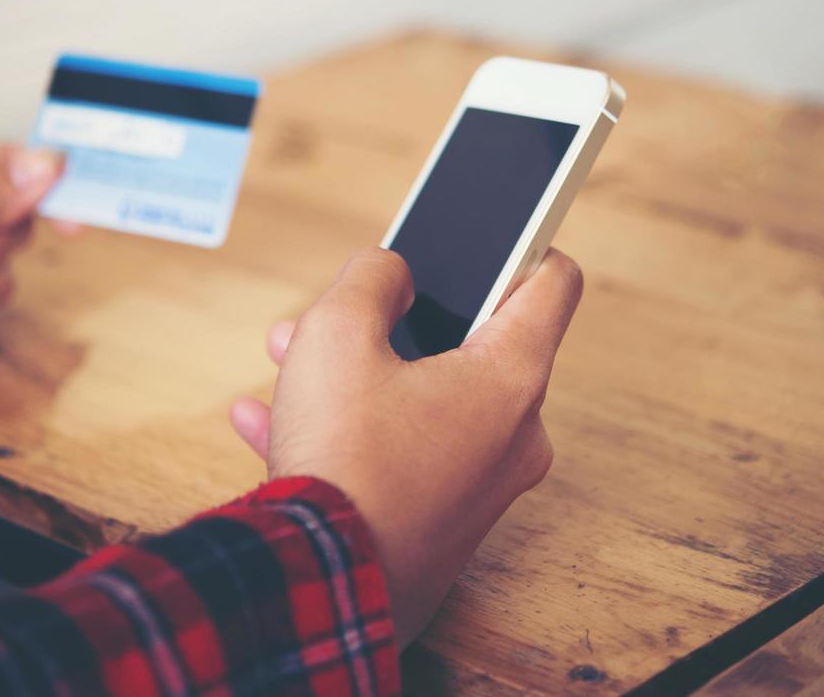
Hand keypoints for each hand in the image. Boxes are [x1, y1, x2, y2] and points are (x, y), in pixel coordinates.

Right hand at [229, 247, 581, 644]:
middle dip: (398, 318)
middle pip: (472, 346)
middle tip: (343, 307)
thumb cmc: (342, 459)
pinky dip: (349, 432)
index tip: (492, 234)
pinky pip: (400, 458)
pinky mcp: (440, 526)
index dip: (523, 244)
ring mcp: (480, 487)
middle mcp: (512, 436)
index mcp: (510, 378)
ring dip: (360, 373)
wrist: (321, 589)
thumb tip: (391, 272)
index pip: (553, 283)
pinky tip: (269, 421)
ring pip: (425, 402)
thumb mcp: (336, 334)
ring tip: (288, 358)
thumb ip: (372, 278)